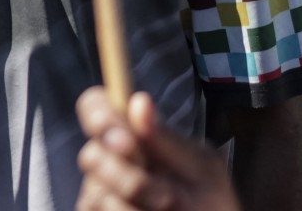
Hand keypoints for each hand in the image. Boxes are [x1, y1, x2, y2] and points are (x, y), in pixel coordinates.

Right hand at [76, 89, 237, 210]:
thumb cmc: (211, 199)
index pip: (95, 105)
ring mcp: (101, 188)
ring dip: (134, 205)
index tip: (126, 140)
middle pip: (91, 155)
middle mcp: (110, 157)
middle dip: (127, 177)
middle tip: (165, 196)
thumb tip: (139, 101)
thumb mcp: (200, 168)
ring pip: (95, 192)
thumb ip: (167, 140)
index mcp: (134, 131)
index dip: (99, 115)